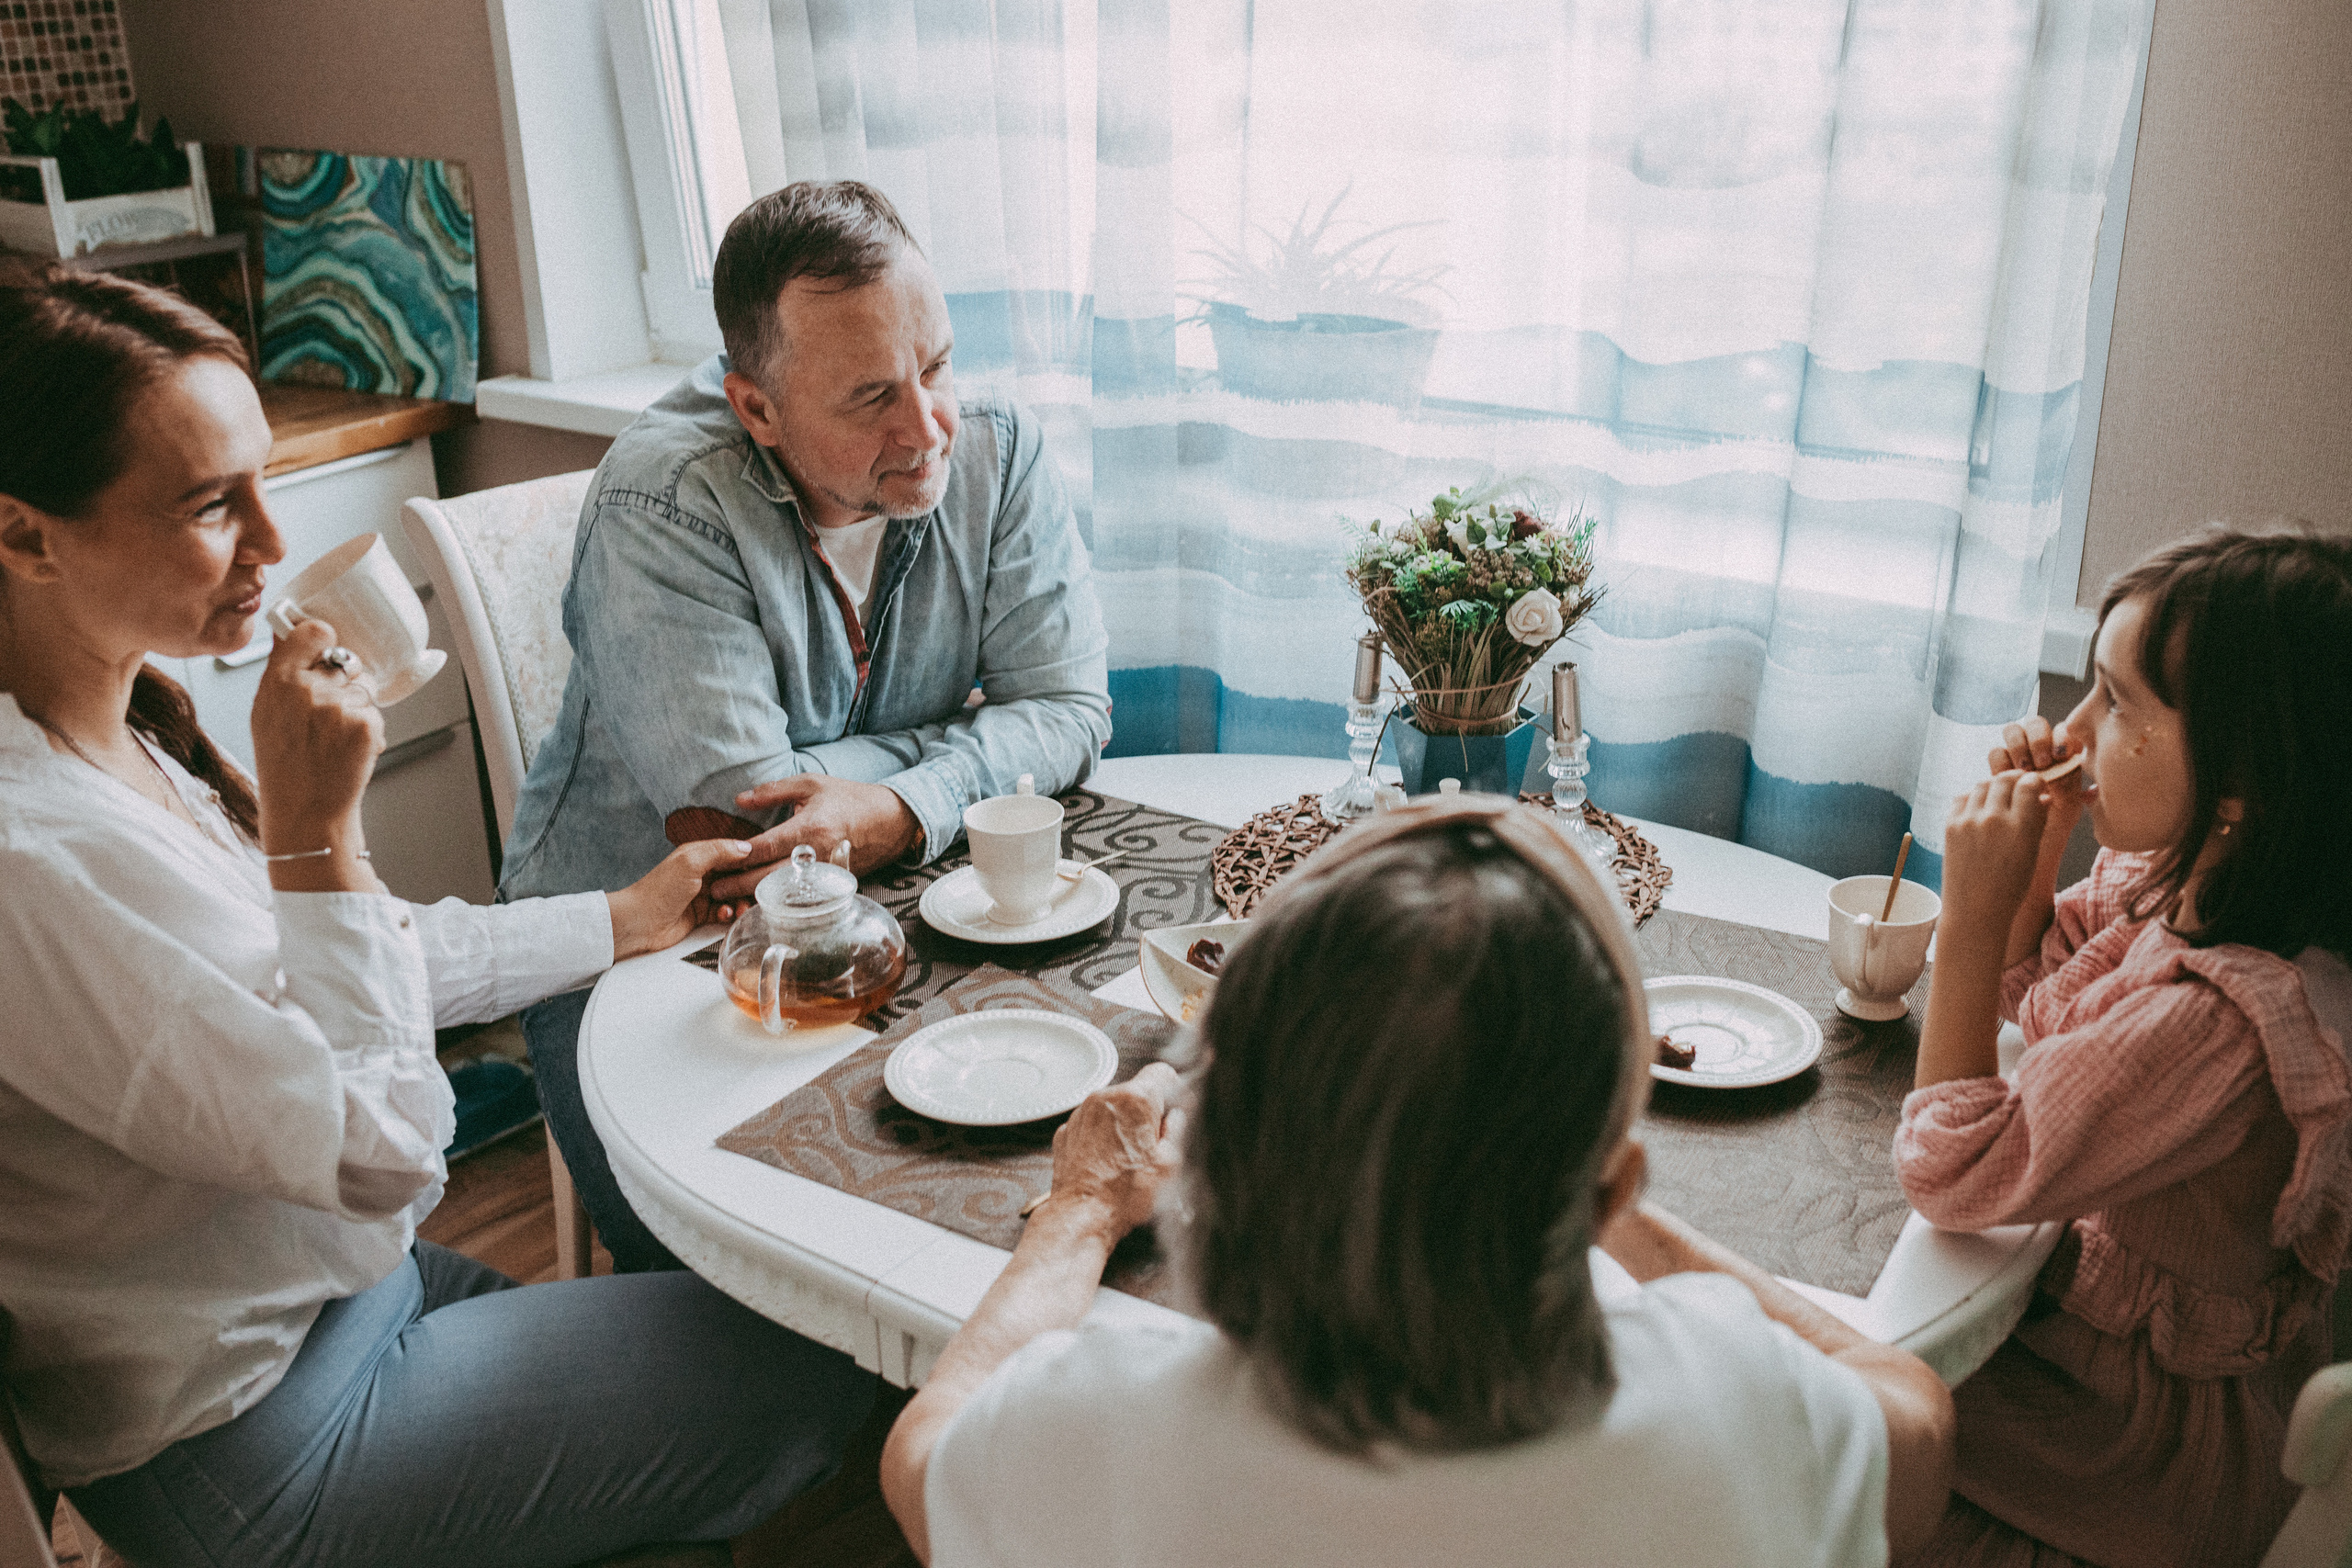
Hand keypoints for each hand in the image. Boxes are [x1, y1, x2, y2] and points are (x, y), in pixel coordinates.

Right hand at [251, 619, 381, 853]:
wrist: (304, 810)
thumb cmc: (284, 765)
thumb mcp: (265, 713)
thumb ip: (282, 671)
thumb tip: (293, 632)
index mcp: (278, 681)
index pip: (313, 632)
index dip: (324, 638)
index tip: (325, 647)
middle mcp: (307, 689)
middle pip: (345, 660)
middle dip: (343, 681)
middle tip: (327, 715)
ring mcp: (338, 706)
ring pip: (364, 687)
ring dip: (357, 706)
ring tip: (334, 737)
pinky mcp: (365, 724)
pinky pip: (375, 712)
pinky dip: (368, 730)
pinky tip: (347, 749)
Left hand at [608, 839, 753, 959]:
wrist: (640, 923)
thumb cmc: (658, 890)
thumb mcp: (690, 861)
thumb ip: (719, 851)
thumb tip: (746, 846)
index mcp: (700, 854)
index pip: (733, 852)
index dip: (749, 859)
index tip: (764, 866)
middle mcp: (703, 873)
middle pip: (736, 876)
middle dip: (747, 884)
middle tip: (753, 892)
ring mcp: (703, 895)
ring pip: (733, 896)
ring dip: (740, 902)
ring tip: (739, 908)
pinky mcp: (702, 915)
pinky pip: (725, 913)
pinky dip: (728, 914)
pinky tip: (724, 915)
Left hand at [710, 774, 921, 901]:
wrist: (889, 820)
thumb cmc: (848, 799)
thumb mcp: (811, 784)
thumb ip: (773, 791)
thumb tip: (740, 799)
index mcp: (808, 828)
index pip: (763, 848)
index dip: (736, 857)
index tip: (716, 862)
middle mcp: (815, 855)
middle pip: (768, 878)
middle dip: (738, 886)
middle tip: (714, 890)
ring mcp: (824, 873)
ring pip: (783, 894)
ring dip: (755, 898)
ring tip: (730, 901)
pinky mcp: (831, 884)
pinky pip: (799, 898)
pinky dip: (778, 901)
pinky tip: (760, 902)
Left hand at [1039, 1062, 1185, 1243]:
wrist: (1082, 1216)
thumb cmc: (1124, 1195)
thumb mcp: (1169, 1164)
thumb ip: (1177, 1130)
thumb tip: (1177, 1116)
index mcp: (1135, 1100)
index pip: (1161, 1072)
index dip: (1172, 1091)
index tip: (1172, 1109)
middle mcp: (1105, 1098)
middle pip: (1135, 1091)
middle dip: (1145, 1113)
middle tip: (1151, 1145)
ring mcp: (1081, 1113)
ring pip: (1111, 1107)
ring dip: (1121, 1125)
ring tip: (1126, 1159)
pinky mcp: (1067, 1130)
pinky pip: (1092, 1124)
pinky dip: (1100, 1137)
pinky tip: (1107, 1162)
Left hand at [1942, 770, 2050, 938]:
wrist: (1975, 911)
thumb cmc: (2010, 886)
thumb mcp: (2032, 853)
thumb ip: (2037, 820)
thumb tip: (2041, 795)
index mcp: (2020, 827)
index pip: (2029, 784)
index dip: (2035, 782)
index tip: (2037, 788)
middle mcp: (1993, 819)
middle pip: (2004, 779)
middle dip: (2015, 780)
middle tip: (2018, 788)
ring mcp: (1968, 821)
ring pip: (1982, 784)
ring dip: (1993, 787)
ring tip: (1999, 799)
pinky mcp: (1950, 826)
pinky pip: (1962, 797)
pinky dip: (1973, 798)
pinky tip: (1980, 808)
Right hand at [1988, 715, 2084, 845]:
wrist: (2028, 847)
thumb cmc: (2054, 829)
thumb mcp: (2069, 809)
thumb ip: (2069, 783)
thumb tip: (2065, 762)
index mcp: (2065, 756)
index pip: (2063, 730)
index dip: (2061, 736)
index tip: (2060, 755)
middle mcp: (2041, 751)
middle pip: (2035, 723)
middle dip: (2037, 739)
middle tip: (2041, 763)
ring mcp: (2018, 757)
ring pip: (2012, 731)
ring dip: (2017, 746)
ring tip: (2022, 771)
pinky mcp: (1999, 769)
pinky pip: (1996, 753)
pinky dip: (2000, 763)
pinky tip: (2007, 780)